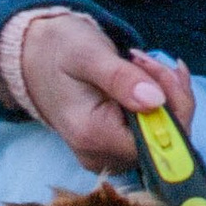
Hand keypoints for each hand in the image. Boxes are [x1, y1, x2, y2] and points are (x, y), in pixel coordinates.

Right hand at [17, 14, 196, 171]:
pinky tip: (148, 76)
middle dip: (170, 96)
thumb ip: (121, 78)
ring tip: (144, 63)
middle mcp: (100, 155)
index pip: (156, 140)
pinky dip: (159, 103)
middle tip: (149, 60)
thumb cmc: (60, 50)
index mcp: (93, 136)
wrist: (34, 57)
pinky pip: (151, 132)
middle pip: (164, 141)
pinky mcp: (113, 146)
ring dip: (166, 96)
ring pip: (162, 136)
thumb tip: (156, 101)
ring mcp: (107, 154)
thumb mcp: (88, 54)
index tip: (158, 66)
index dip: (171, 105)